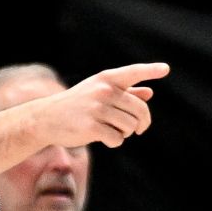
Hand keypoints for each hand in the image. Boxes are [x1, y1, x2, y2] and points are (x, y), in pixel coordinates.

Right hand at [36, 63, 169, 148]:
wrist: (46, 118)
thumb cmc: (76, 105)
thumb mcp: (98, 93)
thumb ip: (124, 92)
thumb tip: (149, 93)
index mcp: (106, 79)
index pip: (132, 72)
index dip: (150, 70)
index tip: (165, 69)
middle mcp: (103, 91)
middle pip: (140, 110)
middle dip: (141, 123)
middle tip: (138, 129)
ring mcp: (97, 108)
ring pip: (130, 126)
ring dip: (125, 133)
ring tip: (112, 131)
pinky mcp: (91, 127)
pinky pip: (117, 139)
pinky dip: (114, 142)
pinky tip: (103, 138)